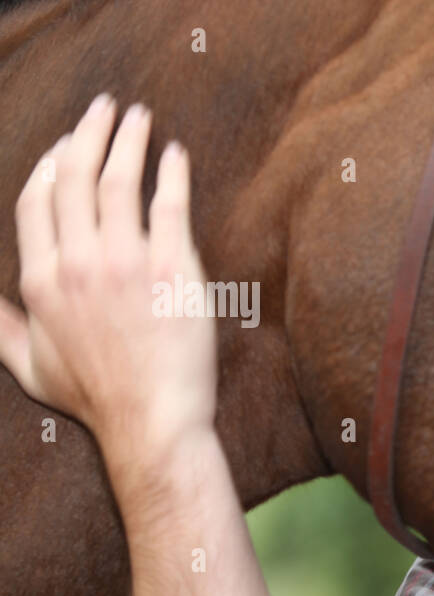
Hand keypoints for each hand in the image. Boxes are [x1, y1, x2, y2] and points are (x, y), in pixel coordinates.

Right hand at [0, 93, 215, 462]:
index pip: (36, 202)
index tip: (63, 148)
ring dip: (126, 138)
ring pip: (117, 179)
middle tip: (103, 108)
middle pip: (72, 176)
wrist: (151, 422)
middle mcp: (77, 263)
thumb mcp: (29, 368)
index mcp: (40, 281)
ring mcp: (125, 262)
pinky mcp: (172, 267)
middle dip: (86, 133)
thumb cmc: (95, 401)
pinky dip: (171, 172)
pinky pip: (169, 204)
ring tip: (137, 115)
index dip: (48, 167)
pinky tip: (175, 154)